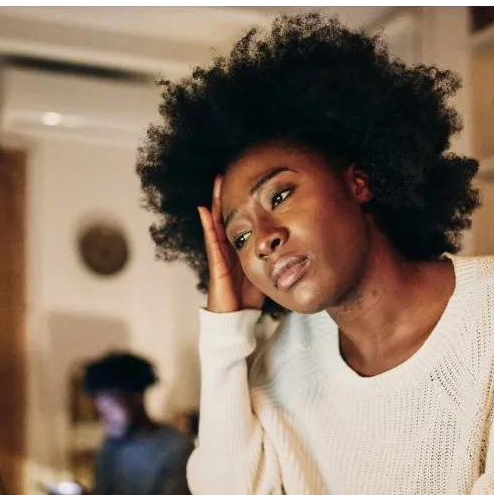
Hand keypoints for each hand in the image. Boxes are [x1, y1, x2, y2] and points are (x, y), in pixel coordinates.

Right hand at [198, 175, 264, 312]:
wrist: (235, 320)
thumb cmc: (249, 299)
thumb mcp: (264, 271)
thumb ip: (271, 257)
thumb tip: (289, 244)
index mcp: (238, 250)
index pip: (237, 222)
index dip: (239, 204)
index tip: (244, 184)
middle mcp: (226, 249)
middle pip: (224, 217)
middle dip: (224, 196)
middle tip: (224, 174)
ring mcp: (219, 256)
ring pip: (216, 223)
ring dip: (215, 202)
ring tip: (216, 183)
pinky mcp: (216, 265)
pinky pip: (211, 241)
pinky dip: (207, 225)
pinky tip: (204, 210)